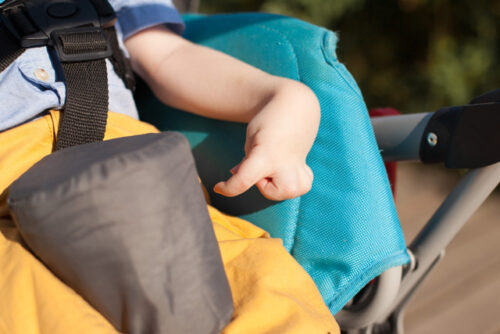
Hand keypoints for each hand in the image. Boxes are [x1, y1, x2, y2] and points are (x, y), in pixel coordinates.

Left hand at [213, 82, 319, 200]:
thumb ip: (245, 163)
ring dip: (273, 182)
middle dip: (259, 178)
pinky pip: (291, 192)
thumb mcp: (251, 139)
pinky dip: (286, 182)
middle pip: (264, 191)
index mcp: (266, 157)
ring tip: (276, 162)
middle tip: (265, 157)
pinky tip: (287, 165)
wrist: (296, 110)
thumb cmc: (269, 123)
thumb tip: (241, 179)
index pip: (243, 182)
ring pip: (278, 194)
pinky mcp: (305, 180)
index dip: (228, 188)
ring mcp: (299, 175)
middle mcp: (284, 169)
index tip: (218, 188)